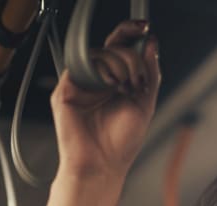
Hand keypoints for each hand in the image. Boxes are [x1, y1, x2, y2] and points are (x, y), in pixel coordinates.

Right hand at [52, 19, 160, 181]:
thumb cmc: (121, 143)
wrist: (103, 166)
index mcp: (114, 80)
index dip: (131, 33)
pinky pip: (83, 66)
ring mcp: (80, 83)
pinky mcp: (66, 90)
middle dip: (130, 55)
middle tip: (137, 78)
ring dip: (119, 64)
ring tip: (126, 87)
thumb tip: (151, 44)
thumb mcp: (145, 104)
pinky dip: (102, 71)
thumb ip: (150, 74)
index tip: (145, 29)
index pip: (120, 47)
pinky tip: (111, 86)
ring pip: (100, 53)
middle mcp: (97, 80)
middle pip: (111, 45)